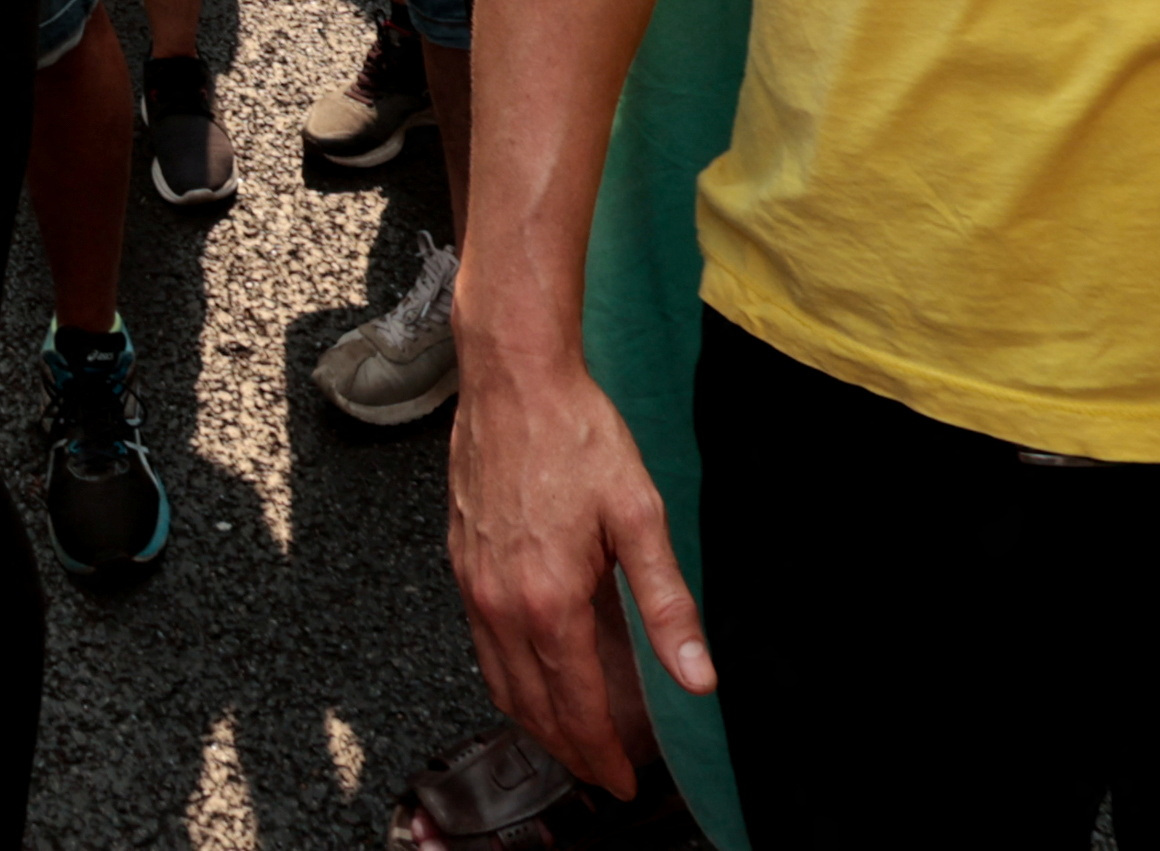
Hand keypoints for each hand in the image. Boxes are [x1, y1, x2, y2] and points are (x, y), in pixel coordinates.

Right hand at [448, 319, 712, 795]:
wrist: (513, 380)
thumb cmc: (575, 435)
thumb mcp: (640, 517)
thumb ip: (668, 604)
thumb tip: (698, 674)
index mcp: (548, 600)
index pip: (576, 706)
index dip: (603, 753)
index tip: (624, 780)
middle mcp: (501, 603)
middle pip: (533, 707)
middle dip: (570, 750)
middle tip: (603, 772)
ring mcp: (474, 585)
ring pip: (500, 683)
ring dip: (536, 723)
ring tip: (571, 739)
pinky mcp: (461, 565)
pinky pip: (481, 646)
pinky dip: (508, 680)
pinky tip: (531, 675)